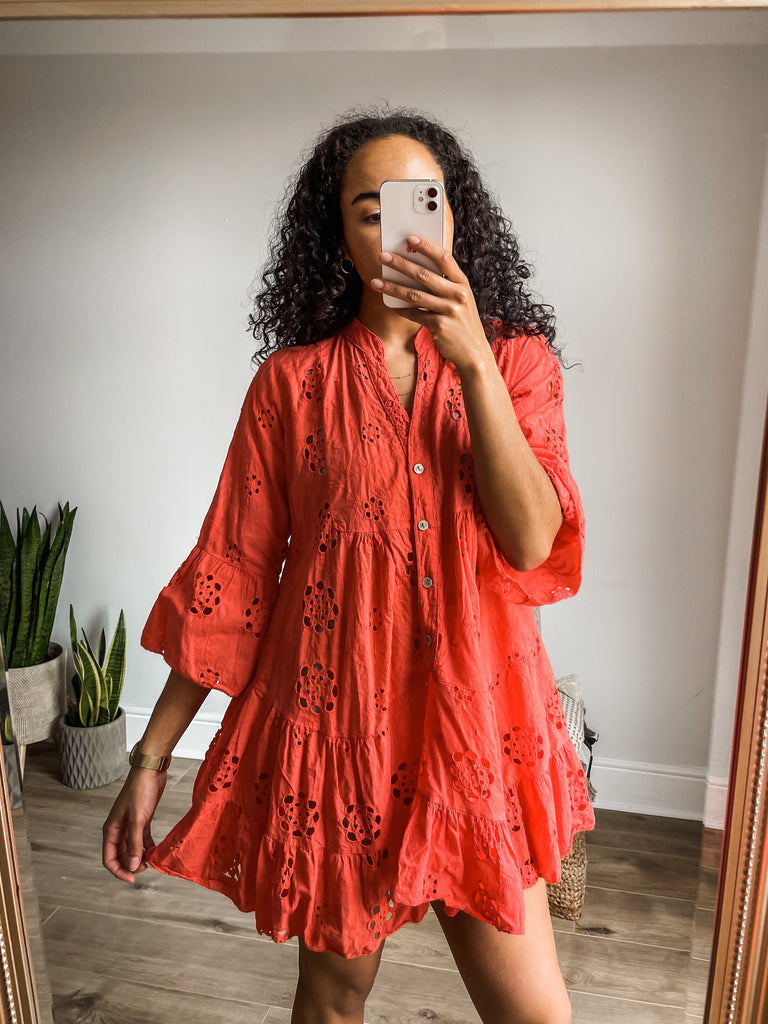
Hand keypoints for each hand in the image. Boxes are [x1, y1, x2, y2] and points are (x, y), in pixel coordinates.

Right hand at [102, 766, 166, 882]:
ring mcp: (130, 825)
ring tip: (151, 862)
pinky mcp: (142, 820)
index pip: (109, 858)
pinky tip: (155, 851)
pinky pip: (142, 839)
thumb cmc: (140, 790)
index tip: (132, 879)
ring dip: (140, 857)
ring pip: (132, 848)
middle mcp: (119, 829)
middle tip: (145, 869)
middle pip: (121, 855)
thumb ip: (135, 844)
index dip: (119, 871)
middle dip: (131, 865)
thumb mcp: (138, 819)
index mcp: (111, 830)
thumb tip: (133, 866)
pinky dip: (148, 847)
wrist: (151, 771)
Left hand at [371, 236, 492, 374]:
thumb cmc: (463, 321)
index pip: (444, 258)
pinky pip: (414, 314)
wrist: (474, 351)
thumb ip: (445, 284)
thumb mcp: (461, 299)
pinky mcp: (439, 326)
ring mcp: (449, 311)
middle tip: (383, 256)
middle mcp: (457, 295)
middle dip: (400, 264)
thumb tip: (416, 268)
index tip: (410, 238)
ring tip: (376, 282)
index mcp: (462, 283)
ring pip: (414, 294)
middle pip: (424, 274)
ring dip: (392, 287)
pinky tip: (389, 305)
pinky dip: (400, 309)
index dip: (426, 246)